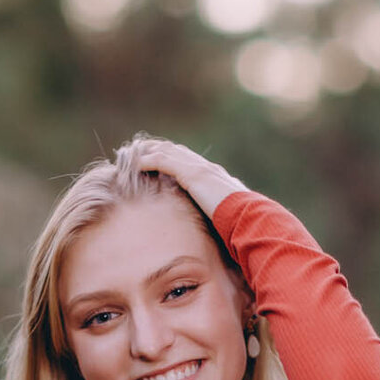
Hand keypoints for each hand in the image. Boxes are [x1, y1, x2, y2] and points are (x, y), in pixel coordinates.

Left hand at [133, 138, 247, 218]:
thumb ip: (220, 217)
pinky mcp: (192, 174)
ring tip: (129, 154)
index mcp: (215, 176)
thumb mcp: (229, 218)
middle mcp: (206, 167)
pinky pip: (163, 162)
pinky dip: (148, 161)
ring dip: (147, 151)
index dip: (171, 156)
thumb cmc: (243, 224)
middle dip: (155, 148)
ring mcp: (199, 169)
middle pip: (175, 150)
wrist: (250, 218)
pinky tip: (135, 164)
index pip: (189, 160)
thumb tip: (217, 231)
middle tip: (136, 151)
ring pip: (166, 151)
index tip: (156, 158)